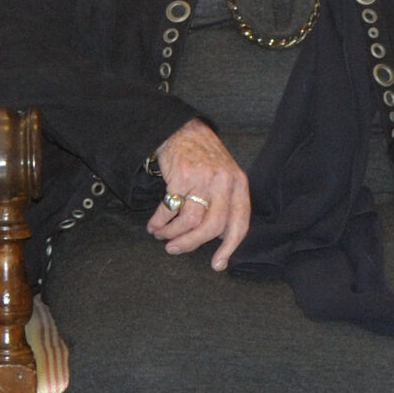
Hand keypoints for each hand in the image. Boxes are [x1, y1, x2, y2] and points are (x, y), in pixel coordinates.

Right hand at [146, 119, 250, 269]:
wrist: (181, 128)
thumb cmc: (203, 156)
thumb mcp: (224, 175)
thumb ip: (225, 203)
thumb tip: (219, 239)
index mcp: (238, 184)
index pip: (239, 223)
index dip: (229, 248)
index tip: (217, 264)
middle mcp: (223, 182)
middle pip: (211, 227)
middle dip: (191, 244)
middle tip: (175, 250)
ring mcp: (202, 178)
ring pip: (189, 221)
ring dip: (171, 234)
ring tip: (161, 236)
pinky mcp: (181, 176)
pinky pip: (169, 209)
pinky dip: (159, 221)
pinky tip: (154, 224)